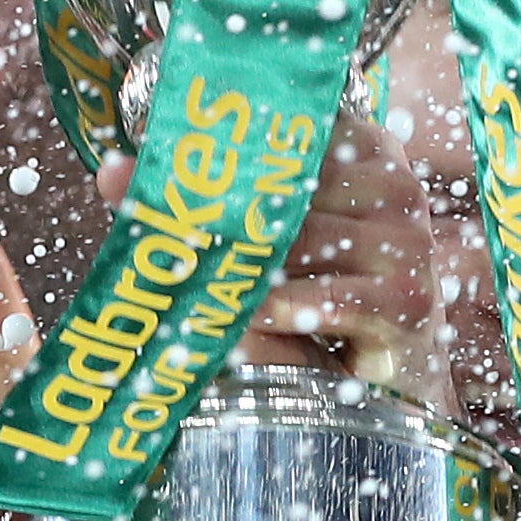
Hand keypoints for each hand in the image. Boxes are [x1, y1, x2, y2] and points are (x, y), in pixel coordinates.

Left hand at [94, 108, 443, 401]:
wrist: (391, 390)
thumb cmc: (322, 311)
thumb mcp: (263, 250)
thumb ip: (203, 208)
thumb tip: (111, 171)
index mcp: (365, 151)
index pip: (290, 131)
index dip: (226, 149)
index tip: (167, 160)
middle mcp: (395, 186)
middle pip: (289, 188)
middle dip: (224, 219)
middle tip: (172, 240)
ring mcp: (409, 242)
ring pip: (300, 243)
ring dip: (247, 272)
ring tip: (211, 289)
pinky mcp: (407, 302)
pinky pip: (320, 299)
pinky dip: (278, 313)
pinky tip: (256, 320)